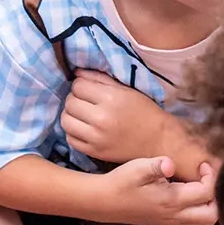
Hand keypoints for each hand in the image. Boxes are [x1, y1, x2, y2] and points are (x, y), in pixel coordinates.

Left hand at [63, 69, 184, 165]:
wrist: (158, 140)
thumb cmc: (144, 111)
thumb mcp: (126, 89)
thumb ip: (100, 78)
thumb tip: (76, 73)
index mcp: (111, 98)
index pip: (78, 86)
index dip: (81, 85)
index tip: (88, 89)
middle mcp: (101, 118)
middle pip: (70, 102)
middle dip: (75, 99)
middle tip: (85, 101)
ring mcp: (96, 137)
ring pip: (66, 121)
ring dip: (71, 115)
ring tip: (82, 114)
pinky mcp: (94, 152)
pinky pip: (70, 139)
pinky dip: (73, 131)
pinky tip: (84, 128)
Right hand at [103, 157, 217, 224]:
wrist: (104, 202)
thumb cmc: (121, 182)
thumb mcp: (137, 168)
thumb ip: (156, 166)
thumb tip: (170, 163)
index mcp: (171, 200)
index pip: (206, 192)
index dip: (211, 176)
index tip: (203, 163)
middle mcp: (175, 215)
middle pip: (212, 215)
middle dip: (217, 196)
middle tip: (209, 178)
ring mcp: (172, 221)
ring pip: (204, 223)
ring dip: (211, 207)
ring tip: (204, 188)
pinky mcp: (167, 222)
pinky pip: (193, 224)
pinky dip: (201, 212)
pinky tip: (193, 196)